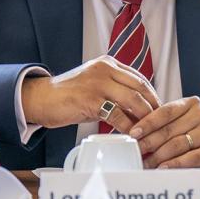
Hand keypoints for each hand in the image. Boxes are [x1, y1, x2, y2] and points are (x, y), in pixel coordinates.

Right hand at [21, 55, 159, 130]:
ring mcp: (98, 83)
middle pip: (140, 87)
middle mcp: (105, 69)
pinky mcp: (91, 100)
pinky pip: (117, 114)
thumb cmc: (68, 95)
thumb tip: (138, 109)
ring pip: (132, 99)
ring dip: (144, 117)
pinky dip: (127, 126)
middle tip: (159, 121)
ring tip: (148, 130)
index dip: (152, 94)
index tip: (159, 109)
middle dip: (152, 105)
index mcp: (108, 64)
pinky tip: (131, 135)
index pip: (139, 78)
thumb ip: (115, 91)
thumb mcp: (95, 85)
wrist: (40, 98)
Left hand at [129, 96, 199, 167]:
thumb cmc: (196, 136)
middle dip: (148, 143)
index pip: (165, 112)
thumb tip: (135, 135)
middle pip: (169, 130)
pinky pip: (189, 158)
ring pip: (177, 144)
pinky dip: (174, 164)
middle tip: (136, 152)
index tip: (133, 133)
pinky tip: (163, 168)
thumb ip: (162, 125)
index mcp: (192, 104)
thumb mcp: (181, 124)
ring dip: (158, 156)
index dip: (147, 123)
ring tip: (146, 164)